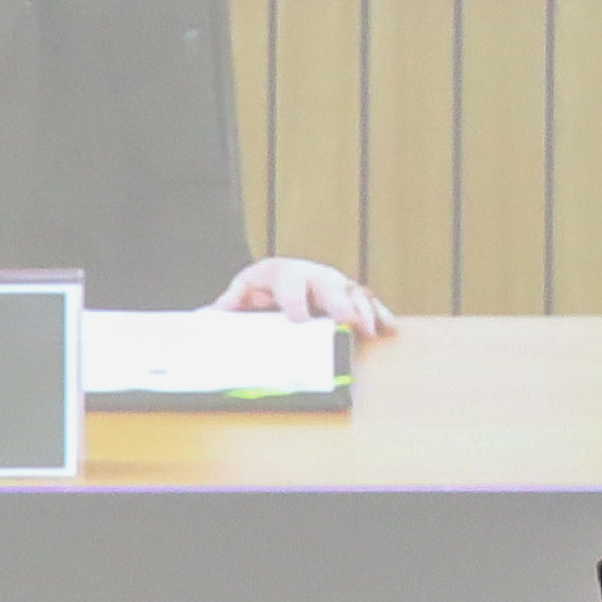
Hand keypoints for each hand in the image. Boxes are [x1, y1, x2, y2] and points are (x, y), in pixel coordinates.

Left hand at [216, 254, 396, 337]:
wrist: (272, 282)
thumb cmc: (257, 289)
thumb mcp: (241, 293)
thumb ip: (231, 302)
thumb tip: (213, 313)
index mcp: (282, 271)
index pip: (289, 280)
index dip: (294, 298)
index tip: (299, 318)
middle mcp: (312, 274)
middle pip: (327, 284)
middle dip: (337, 302)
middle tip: (345, 320)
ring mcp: (333, 285)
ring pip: (351, 293)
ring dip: (362, 311)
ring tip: (369, 329)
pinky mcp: (347, 297)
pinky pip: (367, 304)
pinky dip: (379, 315)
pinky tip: (388, 328)